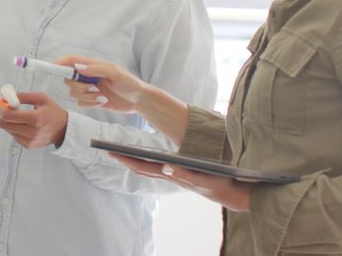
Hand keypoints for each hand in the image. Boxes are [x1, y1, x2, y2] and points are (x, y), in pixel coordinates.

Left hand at [0, 92, 68, 148]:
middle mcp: (32, 131)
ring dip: (9, 122)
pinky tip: (24, 125)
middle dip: (2, 115)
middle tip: (6, 109)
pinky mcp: (28, 146)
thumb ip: (23, 96)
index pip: (9, 116)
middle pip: (4, 124)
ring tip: (20, 117)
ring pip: (8, 130)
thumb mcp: (40, 98)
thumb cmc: (52, 111)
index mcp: (35, 118)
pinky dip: (15, 129)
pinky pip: (14, 136)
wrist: (64, 129)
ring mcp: (30, 141)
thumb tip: (5, 98)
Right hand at [59, 55, 146, 112]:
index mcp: (93, 65)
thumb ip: (97, 69)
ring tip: (102, 97)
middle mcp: (88, 76)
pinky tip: (102, 102)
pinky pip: (80, 103)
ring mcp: (89, 88)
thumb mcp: (116, 73)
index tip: (52, 66)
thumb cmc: (130, 83)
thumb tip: (78, 67)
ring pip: (74, 93)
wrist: (138, 100)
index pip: (71, 60)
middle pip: (69, 80)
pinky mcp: (91, 100)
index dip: (60, 62)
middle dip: (79, 87)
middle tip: (95, 88)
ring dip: (87, 97)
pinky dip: (90, 104)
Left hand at [108, 155, 252, 211]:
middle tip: (109, 151)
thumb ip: (184, 174)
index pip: (144, 167)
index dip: (127, 160)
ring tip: (122, 153)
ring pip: (149, 169)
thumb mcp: (202, 178)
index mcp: (172, 174)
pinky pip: (159, 168)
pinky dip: (148, 162)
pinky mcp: (181, 173)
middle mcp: (170, 175)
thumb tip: (164, 167)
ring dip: (135, 161)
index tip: (112, 152)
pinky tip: (147, 158)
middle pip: (142, 168)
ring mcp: (175, 175)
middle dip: (125, 160)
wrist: (231, 192)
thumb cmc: (218, 182)